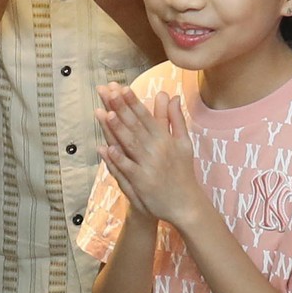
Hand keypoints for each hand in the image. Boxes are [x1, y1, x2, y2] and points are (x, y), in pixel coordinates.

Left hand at [95, 85, 210, 230]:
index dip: (133, 102)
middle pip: (135, 125)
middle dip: (121, 108)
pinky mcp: (142, 183)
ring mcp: (149, 166)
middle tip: (108, 92)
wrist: (186, 204)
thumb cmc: (183, 172)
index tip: (122, 87)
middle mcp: (157, 150)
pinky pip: (128, 168)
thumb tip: (172, 97)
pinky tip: (107, 148)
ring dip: (117, 129)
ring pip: (130, 144)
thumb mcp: (184, 143)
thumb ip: (176, 119)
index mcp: (166, 139)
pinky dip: (118, 158)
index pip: (146, 116)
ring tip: (105, 113)